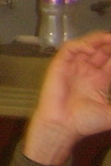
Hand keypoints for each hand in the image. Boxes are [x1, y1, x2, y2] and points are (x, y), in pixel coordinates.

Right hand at [23, 32, 110, 164]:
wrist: (64, 126)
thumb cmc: (85, 122)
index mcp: (100, 79)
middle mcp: (87, 70)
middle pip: (100, 50)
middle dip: (109, 43)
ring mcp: (73, 66)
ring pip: (85, 45)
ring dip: (96, 40)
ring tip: (108, 38)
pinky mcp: (60, 65)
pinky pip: (69, 49)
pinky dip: (79, 45)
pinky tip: (90, 49)